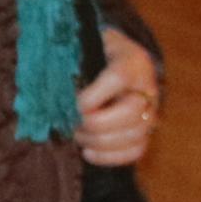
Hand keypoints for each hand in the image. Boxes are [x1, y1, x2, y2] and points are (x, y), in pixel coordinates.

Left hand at [79, 27, 160, 169]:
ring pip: (133, 135)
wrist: (124, 61)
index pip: (118, 78)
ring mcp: (150, 112)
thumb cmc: (99, 53)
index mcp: (133, 62)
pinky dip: (109, 157)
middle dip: (95, 123)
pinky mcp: (146, 132)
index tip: (74, 104)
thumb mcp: (88, 44)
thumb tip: (50, 77)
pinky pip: (136, 151)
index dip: (93, 96)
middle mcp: (147, 88)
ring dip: (99, 142)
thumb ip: (74, 57)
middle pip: (130, 112)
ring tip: (78, 136)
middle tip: (73, 123)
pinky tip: (87, 152)